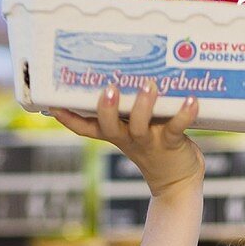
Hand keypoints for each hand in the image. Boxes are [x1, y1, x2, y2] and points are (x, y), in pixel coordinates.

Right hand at [49, 81, 204, 197]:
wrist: (178, 181)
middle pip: (109, 126)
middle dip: (107, 109)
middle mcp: (128, 138)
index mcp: (116, 133)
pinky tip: (192, 100)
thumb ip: (131, 104)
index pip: (85, 127)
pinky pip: (176, 127)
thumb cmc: (156, 145)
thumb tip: (128, 64)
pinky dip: (184, 113)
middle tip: (109, 89)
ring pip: (140, 125)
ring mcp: (149, 141)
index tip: (52, 104)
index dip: (68, 118)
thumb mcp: (137, 126)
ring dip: (143, 105)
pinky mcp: (171, 143)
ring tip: (149, 86)